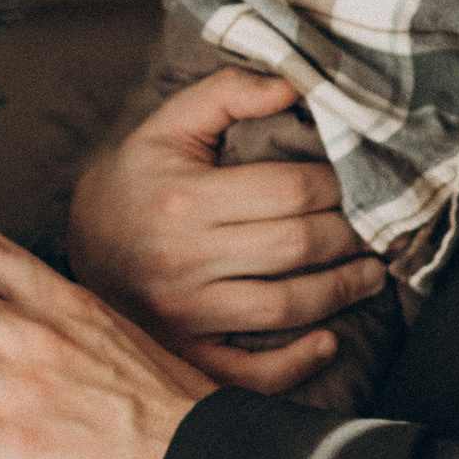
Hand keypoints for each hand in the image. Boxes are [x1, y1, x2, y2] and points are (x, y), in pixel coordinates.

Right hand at [65, 68, 388, 396]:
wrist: (78, 244)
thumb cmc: (137, 179)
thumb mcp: (170, 125)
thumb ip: (229, 92)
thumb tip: (294, 84)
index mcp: (185, 199)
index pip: (290, 189)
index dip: (340, 185)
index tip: (361, 181)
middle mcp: (184, 259)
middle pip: (297, 246)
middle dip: (352, 235)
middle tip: (380, 228)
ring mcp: (184, 314)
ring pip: (286, 307)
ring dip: (342, 291)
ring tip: (371, 274)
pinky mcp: (185, 354)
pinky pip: (250, 374)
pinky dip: (297, 364)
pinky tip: (328, 341)